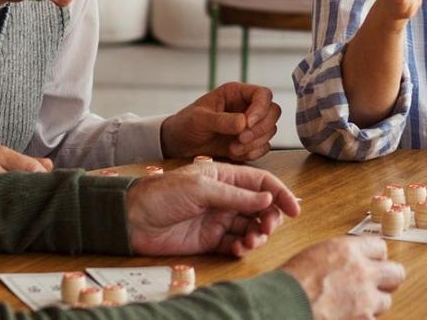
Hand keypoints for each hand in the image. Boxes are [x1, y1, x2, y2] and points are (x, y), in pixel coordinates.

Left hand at [125, 161, 299, 257]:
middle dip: (269, 219)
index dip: (280, 195)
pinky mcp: (210, 240)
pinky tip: (239, 249)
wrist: (132, 219)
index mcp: (225, 176)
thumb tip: (268, 201)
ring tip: (251, 242)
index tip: (295, 210)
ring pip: (250, 227)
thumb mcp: (201, 189)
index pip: (262, 184)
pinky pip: (235, 244)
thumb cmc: (162, 194)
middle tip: (266, 229)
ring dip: (257, 235)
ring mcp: (218, 219)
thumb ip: (236, 196)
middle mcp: (225, 197)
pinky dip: (242, 248)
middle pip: (261, 208)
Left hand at [161, 82, 281, 160]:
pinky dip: (253, 153)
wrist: (179, 144)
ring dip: (255, 143)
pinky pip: (263, 147)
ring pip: (270, 130)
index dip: (261, 109)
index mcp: (236, 94)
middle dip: (260, 128)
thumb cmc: (186, 124)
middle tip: (241, 138)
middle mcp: (246, 107)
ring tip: (232, 148)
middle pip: (273, 112)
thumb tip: (243, 122)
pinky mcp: (249, 142)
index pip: (263, 94)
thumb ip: (221, 120)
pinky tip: (235, 153)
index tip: (247, 123)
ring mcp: (250, 125)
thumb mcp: (199, 119)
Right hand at [280, 236, 405, 318]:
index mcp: (348, 250)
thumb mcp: (313, 257)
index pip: (380, 248)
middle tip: (376, 285)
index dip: (375, 258)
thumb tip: (345, 264)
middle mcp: (362, 272)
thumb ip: (337, 258)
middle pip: (396, 273)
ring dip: (373, 304)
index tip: (372, 263)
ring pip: (386, 301)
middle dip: (387, 280)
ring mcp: (365, 300)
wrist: (281, 308)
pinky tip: (348, 318)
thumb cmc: (288, 285)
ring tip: (355, 306)